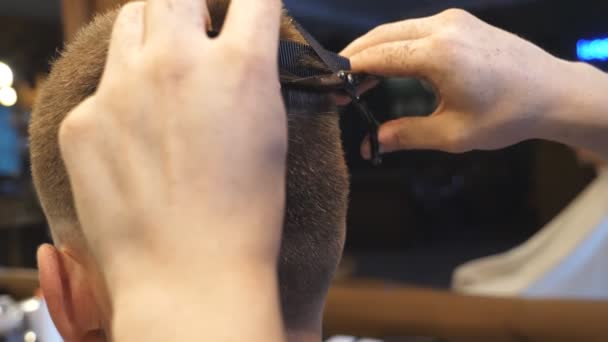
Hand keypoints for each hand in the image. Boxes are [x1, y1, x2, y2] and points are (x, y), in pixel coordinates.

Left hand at [59, 0, 284, 298]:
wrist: (189, 275)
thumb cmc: (244, 215)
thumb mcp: (269, 134)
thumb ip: (251, 78)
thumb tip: (237, 53)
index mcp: (239, 67)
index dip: (252, 2)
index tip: (246, 12)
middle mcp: (176, 63)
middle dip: (191, 5)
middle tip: (197, 28)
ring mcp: (121, 88)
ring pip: (132, 22)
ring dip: (154, 32)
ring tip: (166, 70)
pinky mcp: (83, 120)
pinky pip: (104, 85)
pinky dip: (123, 96)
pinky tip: (139, 138)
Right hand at [342, 9, 575, 156]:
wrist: (552, 92)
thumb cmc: (508, 115)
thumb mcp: (453, 134)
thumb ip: (407, 135)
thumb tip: (372, 144)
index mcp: (439, 53)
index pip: (377, 55)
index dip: (349, 71)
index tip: (330, 87)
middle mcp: (443, 27)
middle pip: (381, 35)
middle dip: (355, 57)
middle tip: (337, 83)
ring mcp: (453, 20)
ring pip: (396, 30)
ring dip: (374, 50)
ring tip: (358, 79)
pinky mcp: (460, 22)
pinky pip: (415, 29)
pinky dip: (395, 45)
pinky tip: (388, 66)